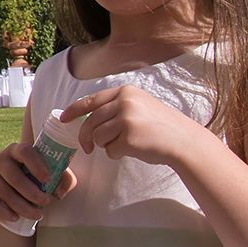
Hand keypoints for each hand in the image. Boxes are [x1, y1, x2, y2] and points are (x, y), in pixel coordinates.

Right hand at [0, 140, 73, 228]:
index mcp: (17, 150)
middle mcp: (0, 159)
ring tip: (37, 215)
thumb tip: (58, 193)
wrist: (13, 189)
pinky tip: (15, 217)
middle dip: (32, 193)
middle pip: (14, 176)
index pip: (24, 151)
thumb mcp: (52, 175)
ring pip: (4, 192)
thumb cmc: (36, 178)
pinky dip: (2, 211)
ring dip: (22, 206)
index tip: (48, 180)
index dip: (36, 165)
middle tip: (46, 202)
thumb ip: (63, 179)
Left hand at [62, 84, 211, 168]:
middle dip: (85, 138)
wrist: (184, 141)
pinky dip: (117, 154)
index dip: (73, 110)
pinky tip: (133, 150)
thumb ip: (117, 107)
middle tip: (87, 149)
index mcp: (125, 92)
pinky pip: (110, 150)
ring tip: (125, 145)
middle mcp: (124, 102)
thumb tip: (88, 118)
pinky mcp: (128, 137)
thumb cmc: (161, 127)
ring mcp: (126, 118)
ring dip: (106, 146)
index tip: (63, 119)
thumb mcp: (140, 106)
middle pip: (90, 122)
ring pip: (98, 137)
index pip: (91, 100)